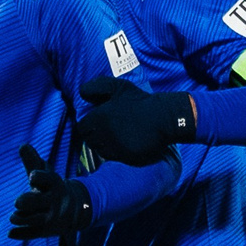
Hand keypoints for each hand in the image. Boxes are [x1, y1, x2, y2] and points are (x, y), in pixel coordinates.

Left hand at [9, 144, 92, 238]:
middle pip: (42, 201)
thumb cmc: (53, 188)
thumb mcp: (46, 175)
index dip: (41, 177)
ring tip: (13, 217)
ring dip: (23, 219)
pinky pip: (35, 233)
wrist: (76, 209)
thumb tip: (22, 145)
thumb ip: (33, 162)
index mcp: (55, 185)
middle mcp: (55, 202)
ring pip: (37, 220)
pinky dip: (23, 234)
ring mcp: (52, 218)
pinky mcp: (47, 230)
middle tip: (17, 202)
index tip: (31, 175)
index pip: (50, 180)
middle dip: (29, 202)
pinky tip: (11, 233)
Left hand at [75, 75, 192, 165]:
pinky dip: (117, 153)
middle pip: (90, 141)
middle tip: (106, 132)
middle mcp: (105, 133)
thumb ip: (97, 87)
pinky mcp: (126, 157)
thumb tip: (82, 93)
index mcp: (100, 117)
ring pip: (100, 151)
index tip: (95, 125)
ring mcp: (115, 146)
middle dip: (95, 137)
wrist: (164, 118)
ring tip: (116, 138)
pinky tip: (126, 144)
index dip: (87, 127)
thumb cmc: (141, 101)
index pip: (81, 128)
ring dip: (105, 146)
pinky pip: (114, 158)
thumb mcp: (119, 87)